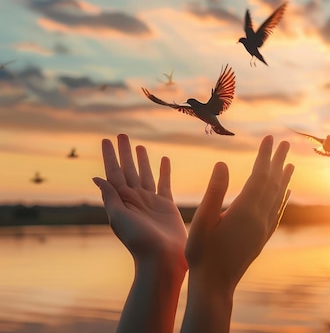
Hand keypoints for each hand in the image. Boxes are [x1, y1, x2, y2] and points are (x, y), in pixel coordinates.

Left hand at [92, 133, 186, 269]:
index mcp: (121, 200)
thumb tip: (97, 178)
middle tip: (122, 135)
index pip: (113, 173)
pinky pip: (165, 184)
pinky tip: (164, 160)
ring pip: (145, 174)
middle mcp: (134, 199)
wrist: (161, 258)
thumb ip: (110, 198)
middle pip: (128, 170)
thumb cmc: (138, 241)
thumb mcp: (119, 218)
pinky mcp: (167, 206)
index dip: (109, 156)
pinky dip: (164, 171)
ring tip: (140, 146)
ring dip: (142, 160)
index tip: (106, 140)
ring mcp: (150, 202)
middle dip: (124, 153)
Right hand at [185, 135, 293, 289]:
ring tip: (290, 163)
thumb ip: (214, 191)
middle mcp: (260, 218)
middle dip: (278, 161)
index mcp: (245, 211)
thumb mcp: (202, 220)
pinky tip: (285, 194)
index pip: (259, 176)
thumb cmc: (202, 253)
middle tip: (284, 143)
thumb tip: (223, 164)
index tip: (269, 138)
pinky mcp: (262, 238)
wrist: (214, 285)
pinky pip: (277, 212)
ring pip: (278, 197)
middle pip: (273, 183)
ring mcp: (263, 229)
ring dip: (284, 178)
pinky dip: (282, 199)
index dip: (265, 156)